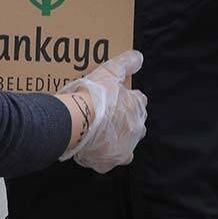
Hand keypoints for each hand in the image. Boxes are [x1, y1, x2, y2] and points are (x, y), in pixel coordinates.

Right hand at [58, 50, 146, 173]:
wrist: (78, 119)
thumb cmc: (94, 94)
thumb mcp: (109, 72)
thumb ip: (126, 63)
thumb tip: (139, 57)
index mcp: (136, 107)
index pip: (139, 102)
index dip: (128, 99)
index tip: (116, 98)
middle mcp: (135, 129)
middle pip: (136, 125)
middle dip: (126, 121)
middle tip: (108, 116)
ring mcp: (123, 147)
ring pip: (125, 145)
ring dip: (116, 140)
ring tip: (100, 133)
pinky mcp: (108, 161)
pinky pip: (108, 161)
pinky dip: (102, 156)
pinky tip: (93, 149)